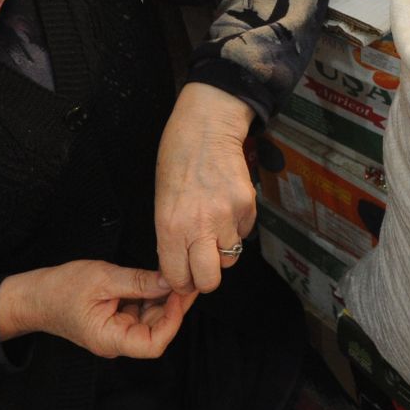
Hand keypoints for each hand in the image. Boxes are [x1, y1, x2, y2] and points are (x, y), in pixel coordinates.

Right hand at [0, 260, 195, 358]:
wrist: (35, 295)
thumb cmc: (60, 289)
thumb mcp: (102, 279)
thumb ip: (138, 282)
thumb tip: (170, 282)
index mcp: (110, 339)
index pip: (154, 345)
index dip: (173, 320)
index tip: (178, 294)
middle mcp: (117, 341)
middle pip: (157, 331)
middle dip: (173, 306)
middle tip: (185, 279)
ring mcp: (118, 331)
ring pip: (152, 319)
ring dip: (163, 299)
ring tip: (170, 275)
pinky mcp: (117, 319)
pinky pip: (141, 311)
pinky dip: (151, 295)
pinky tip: (155, 278)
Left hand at [154, 83, 258, 295]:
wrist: (207, 128)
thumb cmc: (177, 161)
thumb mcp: (161, 203)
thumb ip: (170, 238)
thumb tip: (180, 266)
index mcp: (170, 227)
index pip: (178, 278)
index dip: (181, 281)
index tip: (183, 276)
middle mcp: (200, 226)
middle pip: (209, 280)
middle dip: (205, 277)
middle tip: (202, 263)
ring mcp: (228, 217)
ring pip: (230, 259)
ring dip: (222, 250)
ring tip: (214, 226)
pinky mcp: (248, 207)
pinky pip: (243, 234)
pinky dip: (236, 229)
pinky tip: (225, 207)